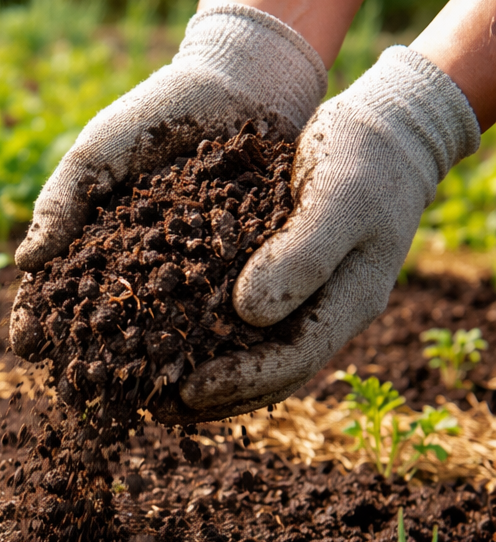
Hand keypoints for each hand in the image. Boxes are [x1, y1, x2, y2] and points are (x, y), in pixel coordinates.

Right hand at [10, 4, 326, 359]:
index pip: (53, 292)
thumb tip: (23, 263)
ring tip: (131, 396)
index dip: (36, 320)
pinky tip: (197, 370)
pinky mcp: (235, 277)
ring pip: (156, 333)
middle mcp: (135, 273)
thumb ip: (60, 202)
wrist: (242, 88)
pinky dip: (205, 345)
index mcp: (93, 248)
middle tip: (76, 391)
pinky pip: (216, 317)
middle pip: (101, 326)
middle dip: (86, 360)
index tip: (25, 346)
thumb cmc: (156, 114)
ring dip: (141, 367)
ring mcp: (185, 280)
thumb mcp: (98, 151)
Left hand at [180, 46, 479, 419]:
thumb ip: (303, 253)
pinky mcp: (287, 282)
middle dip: (217, 398)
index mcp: (351, 301)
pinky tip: (164, 343)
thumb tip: (249, 312)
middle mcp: (328, 313)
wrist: (389, 131)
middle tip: (155, 410)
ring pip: (257, 357)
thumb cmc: (367, 154)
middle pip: (272, 375)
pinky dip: (209, 340)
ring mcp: (310, 302)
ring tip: (152, 394)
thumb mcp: (341, 195)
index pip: (292, 360)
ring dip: (210, 381)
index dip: (240, 381)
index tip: (187, 392)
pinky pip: (246, 325)